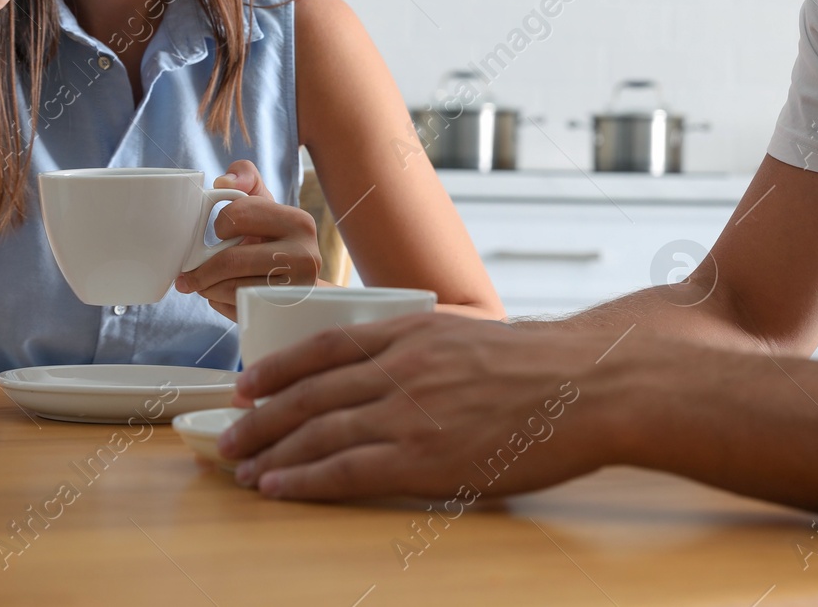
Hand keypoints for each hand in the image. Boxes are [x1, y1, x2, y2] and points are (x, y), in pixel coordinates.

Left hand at [173, 159, 322, 319]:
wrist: (299, 284)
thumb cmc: (273, 239)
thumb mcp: (264, 204)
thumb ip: (244, 179)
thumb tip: (223, 182)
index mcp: (298, 221)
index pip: (237, 216)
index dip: (218, 226)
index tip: (219, 233)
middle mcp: (306, 256)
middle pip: (231, 261)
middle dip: (203, 269)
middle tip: (191, 273)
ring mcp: (297, 290)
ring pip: (231, 290)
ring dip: (208, 289)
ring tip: (207, 284)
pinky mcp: (284, 314)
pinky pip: (237, 311)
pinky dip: (221, 305)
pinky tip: (225, 297)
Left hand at [217, 314, 620, 499]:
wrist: (588, 386)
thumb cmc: (543, 367)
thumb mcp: (473, 337)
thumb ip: (427, 349)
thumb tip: (396, 371)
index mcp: (414, 331)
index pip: (325, 346)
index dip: (278, 367)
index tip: (246, 382)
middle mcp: (402, 366)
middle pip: (310, 391)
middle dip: (261, 414)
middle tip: (228, 433)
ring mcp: (410, 412)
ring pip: (318, 430)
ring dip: (271, 449)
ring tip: (242, 466)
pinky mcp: (424, 458)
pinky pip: (346, 470)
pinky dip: (304, 478)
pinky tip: (278, 486)